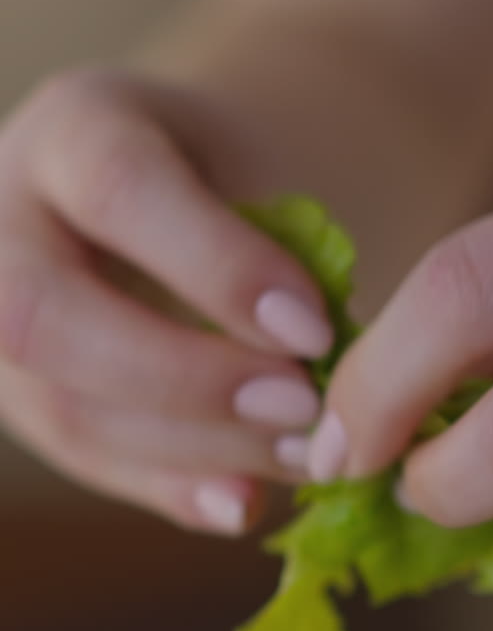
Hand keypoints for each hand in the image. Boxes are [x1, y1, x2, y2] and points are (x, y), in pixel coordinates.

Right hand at [0, 68, 333, 532]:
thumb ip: (287, 257)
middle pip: (45, 314)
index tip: (315, 329)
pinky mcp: (23, 394)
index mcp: (74, 127)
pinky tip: (244, 503)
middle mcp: (2, 219)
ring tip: (300, 459)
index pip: (120, 189)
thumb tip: (321, 393)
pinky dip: (172, 490)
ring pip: (61, 407)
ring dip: (193, 450)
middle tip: (302, 408)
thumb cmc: (243, 180)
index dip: (217, 268)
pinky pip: (84, 460)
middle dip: (185, 379)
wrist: (195, 195)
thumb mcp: (267, 174)